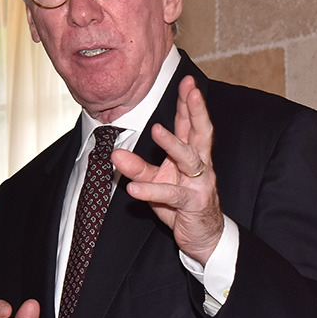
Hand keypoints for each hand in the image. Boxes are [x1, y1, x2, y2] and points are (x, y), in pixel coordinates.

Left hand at [112, 75, 223, 265]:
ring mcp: (199, 183)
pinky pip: (171, 194)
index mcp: (192, 155)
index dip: (189, 102)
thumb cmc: (182, 204)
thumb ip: (137, 168)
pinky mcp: (193, 203)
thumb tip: (115, 155)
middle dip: (196, 109)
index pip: (191, 124)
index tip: (187, 81)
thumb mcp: (157, 182)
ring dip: (172, 143)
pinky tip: (133, 188)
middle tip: (191, 89)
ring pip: (188, 158)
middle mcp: (200, 165)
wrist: (202, 236)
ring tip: (156, 130)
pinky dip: (152, 190)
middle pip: (200, 132)